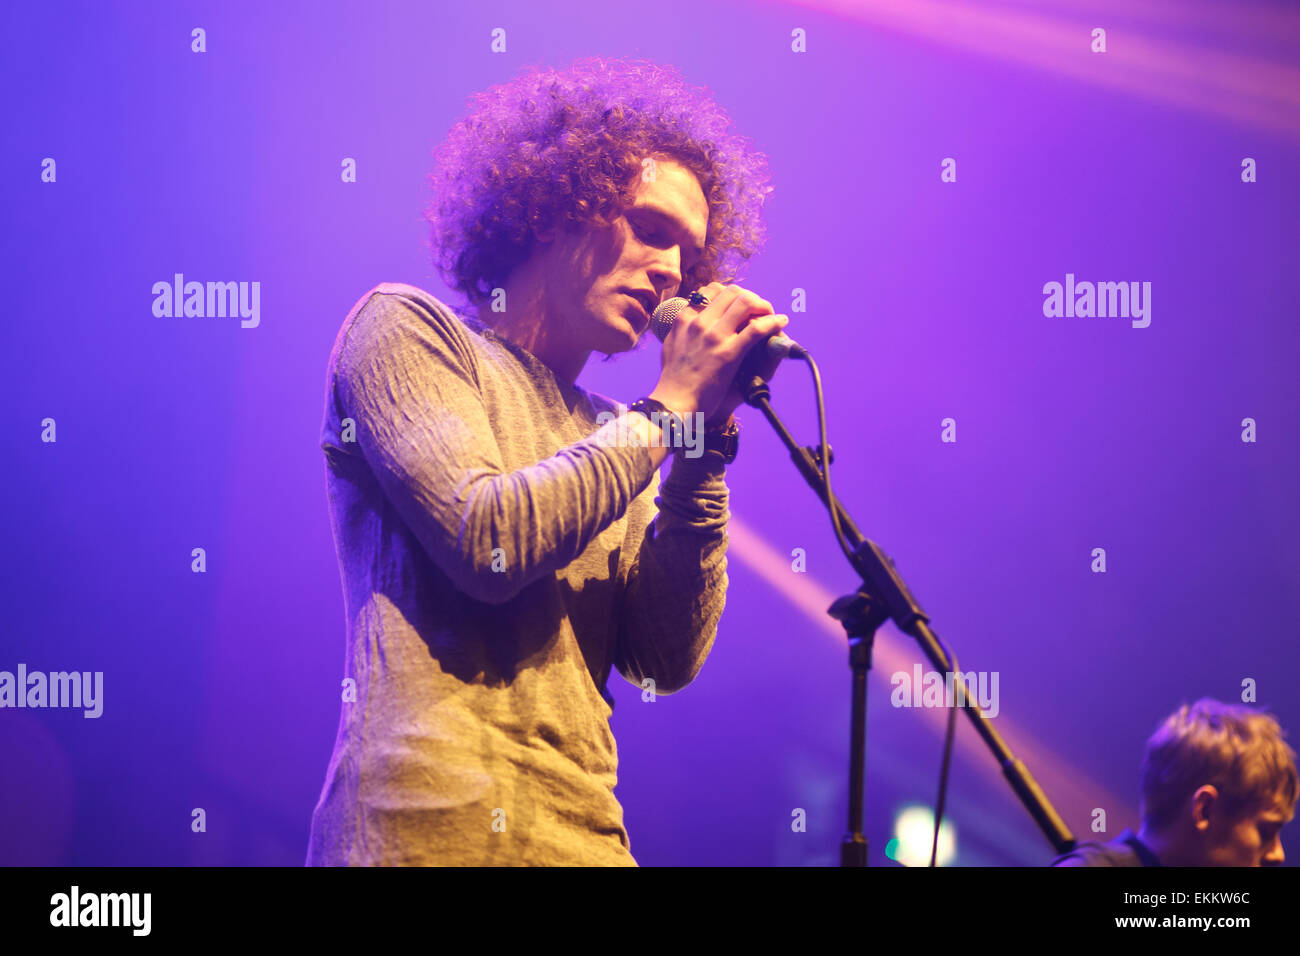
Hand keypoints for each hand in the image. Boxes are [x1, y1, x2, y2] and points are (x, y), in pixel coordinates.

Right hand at [650, 282, 790, 424]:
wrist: (674, 403)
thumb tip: (690, 317)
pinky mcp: (728, 353)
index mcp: (685, 318)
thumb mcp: (671, 345)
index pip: (712, 290)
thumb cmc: (673, 379)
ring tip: (770, 315)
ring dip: (763, 305)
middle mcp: (699, 322)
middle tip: (760, 310)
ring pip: (746, 302)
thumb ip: (682, 329)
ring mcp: (714, 337)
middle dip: (751, 297)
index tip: (741, 305)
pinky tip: (781, 323)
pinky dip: (773, 322)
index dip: (732, 294)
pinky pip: (756, 329)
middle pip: (732, 292)